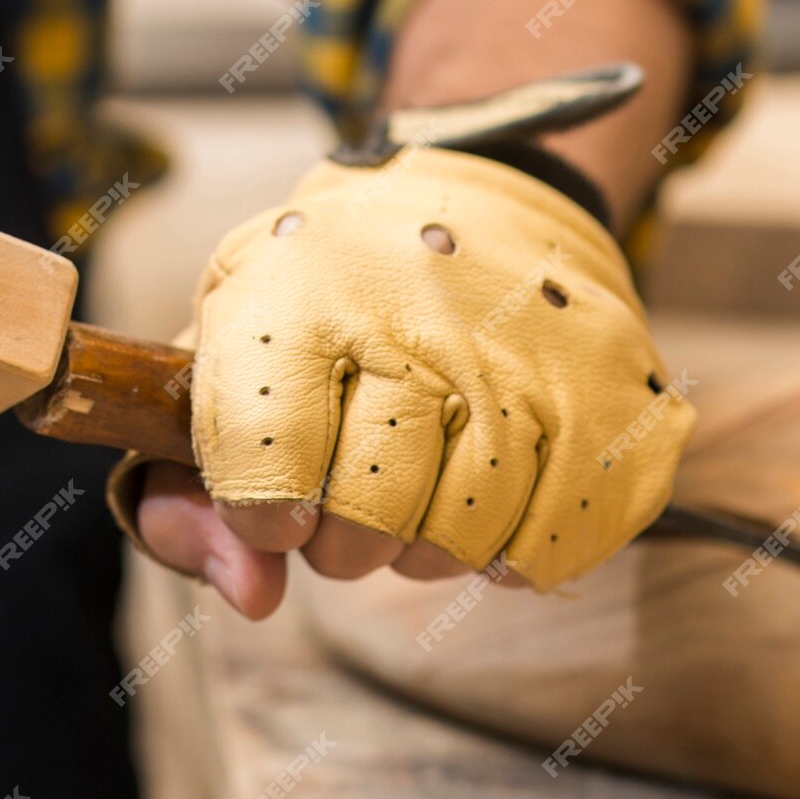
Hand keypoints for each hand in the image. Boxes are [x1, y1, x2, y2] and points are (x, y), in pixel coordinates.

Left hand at [129, 0, 697, 617]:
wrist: (478, 202)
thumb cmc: (327, 299)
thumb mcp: (226, 354)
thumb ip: (188, 492)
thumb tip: (252, 595)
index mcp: (302, 298)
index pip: (268, 463)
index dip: (261, 512)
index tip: (276, 503)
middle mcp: (420, 320)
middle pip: (369, 516)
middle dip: (343, 540)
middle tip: (349, 501)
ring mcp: (528, 358)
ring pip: (462, 538)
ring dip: (427, 545)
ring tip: (420, 491)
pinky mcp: (612, 394)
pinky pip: (553, 543)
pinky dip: (513, 549)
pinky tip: (493, 500)